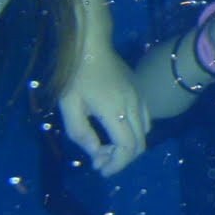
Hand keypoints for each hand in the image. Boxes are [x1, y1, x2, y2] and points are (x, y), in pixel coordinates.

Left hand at [57, 43, 151, 175]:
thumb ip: (80, 133)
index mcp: (115, 111)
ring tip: (106, 146)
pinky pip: (145, 120)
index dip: (116, 165)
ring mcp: (140, 98)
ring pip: (144, 133)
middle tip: (99, 160)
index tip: (100, 169)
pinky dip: (134, 133)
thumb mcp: (68, 105)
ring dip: (128, 146)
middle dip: (120, 159)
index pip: (127, 148)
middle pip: (139, 145)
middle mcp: (133, 106)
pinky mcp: (140, 92)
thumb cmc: (76, 74)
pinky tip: (116, 128)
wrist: (91, 45)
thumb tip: (94, 152)